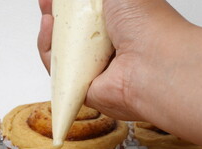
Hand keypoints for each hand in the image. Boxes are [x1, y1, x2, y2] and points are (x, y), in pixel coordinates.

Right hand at [37, 0, 191, 120]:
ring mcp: (96, 68)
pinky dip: (48, 50)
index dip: (72, 6)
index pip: (89, 16)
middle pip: (74, 34)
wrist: (153, 63)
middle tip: (48, 4)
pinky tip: (48, 29)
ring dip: (51, 31)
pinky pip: (57, 70)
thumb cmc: (147, 25)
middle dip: (58, 17)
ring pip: (62, 51)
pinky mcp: (83, 87)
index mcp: (122, 24)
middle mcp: (110, 48)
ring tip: (48, 13)